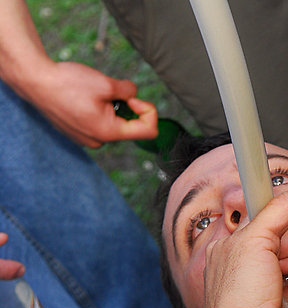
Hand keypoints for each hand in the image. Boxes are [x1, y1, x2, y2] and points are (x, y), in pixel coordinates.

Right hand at [27, 61, 156, 147]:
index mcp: (109, 133)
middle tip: (110, 91)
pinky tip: (83, 99)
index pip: (148, 131)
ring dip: (111, 107)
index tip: (134, 97)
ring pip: (114, 124)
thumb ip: (129, 91)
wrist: (34, 81)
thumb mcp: (106, 83)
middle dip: (127, 107)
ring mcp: (87, 139)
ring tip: (91, 94)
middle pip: (130, 127)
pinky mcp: (78, 134)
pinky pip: (99, 124)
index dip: (149, 111)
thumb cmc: (67, 83)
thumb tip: (135, 94)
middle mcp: (99, 142)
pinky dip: (99, 110)